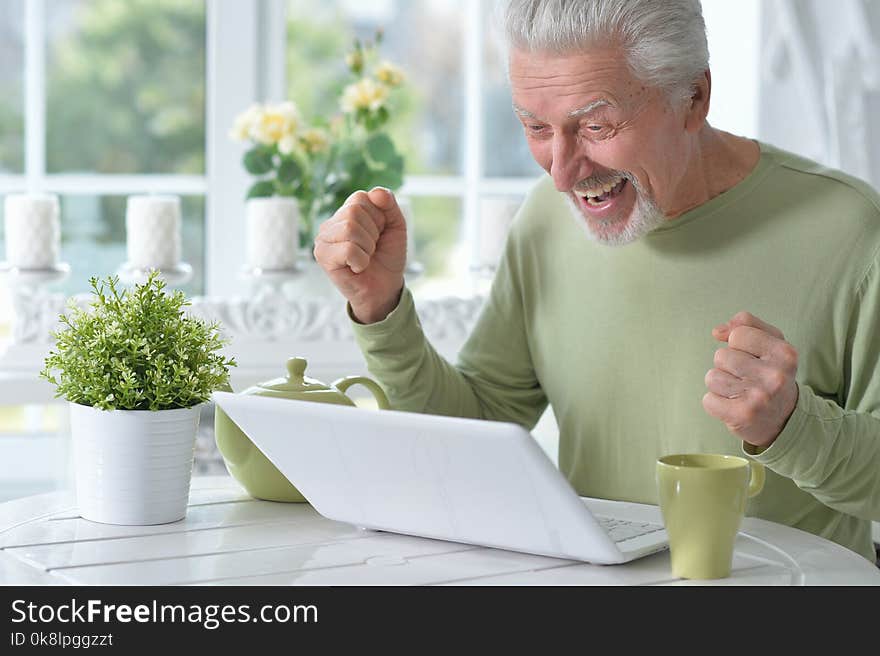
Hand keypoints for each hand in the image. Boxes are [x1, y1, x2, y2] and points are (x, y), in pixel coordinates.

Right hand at [313, 187, 406, 323]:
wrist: (385, 287)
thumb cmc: (387, 256)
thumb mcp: (395, 225)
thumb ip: (389, 204)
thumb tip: (376, 192)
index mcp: (347, 212)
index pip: (361, 197)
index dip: (378, 217)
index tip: (378, 234)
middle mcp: (331, 223)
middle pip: (354, 212)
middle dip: (372, 233)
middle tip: (371, 248)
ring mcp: (323, 239)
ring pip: (350, 228)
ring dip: (367, 247)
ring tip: (365, 257)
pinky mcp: (322, 257)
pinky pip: (347, 249)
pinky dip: (360, 261)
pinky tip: (357, 267)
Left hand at [702, 311, 798, 447]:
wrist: (784, 421)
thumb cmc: (771, 374)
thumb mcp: (771, 343)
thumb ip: (747, 324)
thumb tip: (717, 331)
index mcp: (785, 353)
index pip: (737, 334)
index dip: (738, 345)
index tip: (753, 359)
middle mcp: (775, 375)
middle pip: (721, 356)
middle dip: (727, 366)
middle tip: (747, 380)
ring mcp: (759, 397)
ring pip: (712, 377)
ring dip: (720, 385)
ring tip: (740, 393)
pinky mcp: (742, 415)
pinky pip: (708, 400)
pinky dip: (715, 404)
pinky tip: (734, 407)